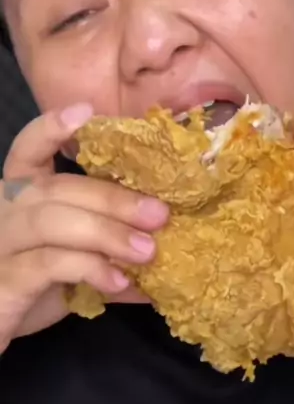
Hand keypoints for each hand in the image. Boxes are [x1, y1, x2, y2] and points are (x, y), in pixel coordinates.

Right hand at [0, 103, 168, 352]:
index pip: (28, 151)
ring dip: (108, 233)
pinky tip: (118, 280)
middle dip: (114, 199)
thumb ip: (109, 253)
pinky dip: (89, 267)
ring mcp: (1, 242)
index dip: (52, 129)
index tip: (85, 113)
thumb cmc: (28, 290)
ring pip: (55, 220)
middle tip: (159, 214)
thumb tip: (167, 250)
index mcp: (18, 196)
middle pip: (60, 188)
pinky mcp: (5, 278)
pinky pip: (49, 263)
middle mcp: (4, 210)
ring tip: (148, 251)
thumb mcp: (71, 266)